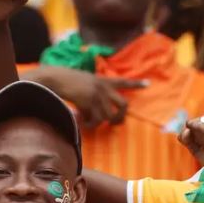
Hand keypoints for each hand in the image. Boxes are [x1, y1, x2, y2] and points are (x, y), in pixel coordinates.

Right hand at [32, 67, 147, 126]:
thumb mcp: (84, 82)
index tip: (148, 84)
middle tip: (114, 124)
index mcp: (103, 80)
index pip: (123, 82)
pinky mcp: (90, 102)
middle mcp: (104, 87)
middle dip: (120, 117)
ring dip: (98, 123)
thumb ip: (94, 91)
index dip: (136, 84)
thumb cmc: (66, 81)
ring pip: (108, 116)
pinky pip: (95, 120)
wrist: (55, 78)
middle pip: (123, 105)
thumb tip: (96, 112)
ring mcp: (98, 95)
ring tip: (88, 123)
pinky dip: (89, 124)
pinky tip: (82, 122)